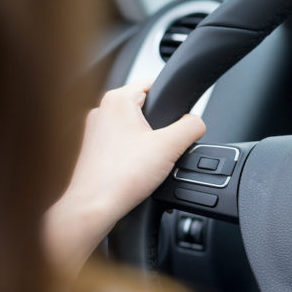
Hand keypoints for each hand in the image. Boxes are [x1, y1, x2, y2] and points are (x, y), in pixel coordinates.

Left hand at [44, 81, 205, 276]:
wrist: (94, 208)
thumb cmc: (119, 177)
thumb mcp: (171, 146)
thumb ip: (192, 127)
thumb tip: (198, 123)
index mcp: (116, 99)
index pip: (153, 84)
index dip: (172, 101)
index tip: (176, 122)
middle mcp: (102, 111)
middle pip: (147, 108)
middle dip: (161, 128)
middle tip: (163, 149)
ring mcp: (95, 131)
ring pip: (135, 129)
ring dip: (148, 144)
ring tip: (149, 164)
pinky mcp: (95, 150)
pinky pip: (124, 146)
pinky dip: (135, 156)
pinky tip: (137, 172)